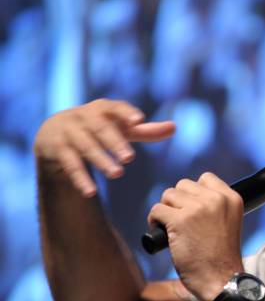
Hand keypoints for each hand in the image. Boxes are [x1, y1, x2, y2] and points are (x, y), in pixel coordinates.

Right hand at [34, 98, 175, 196]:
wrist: (53, 132)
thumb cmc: (96, 128)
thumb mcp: (119, 127)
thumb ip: (145, 130)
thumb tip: (175, 127)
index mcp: (102, 108)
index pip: (115, 107)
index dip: (126, 113)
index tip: (139, 120)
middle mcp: (83, 117)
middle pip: (100, 128)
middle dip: (114, 142)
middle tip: (130, 157)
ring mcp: (68, 132)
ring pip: (84, 146)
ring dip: (100, 160)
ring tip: (117, 174)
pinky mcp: (56, 150)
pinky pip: (69, 165)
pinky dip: (80, 179)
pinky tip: (91, 193)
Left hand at [147, 172, 244, 300]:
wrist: (221, 280)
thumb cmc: (221, 257)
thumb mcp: (228, 222)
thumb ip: (215, 206)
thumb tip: (187, 196)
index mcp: (232, 198)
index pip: (206, 178)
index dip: (193, 193)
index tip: (192, 210)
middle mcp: (216, 199)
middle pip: (183, 185)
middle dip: (177, 202)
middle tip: (180, 222)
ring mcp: (198, 208)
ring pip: (168, 195)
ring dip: (165, 211)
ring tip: (170, 228)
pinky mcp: (180, 220)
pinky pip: (157, 210)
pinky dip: (154, 222)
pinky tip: (161, 234)